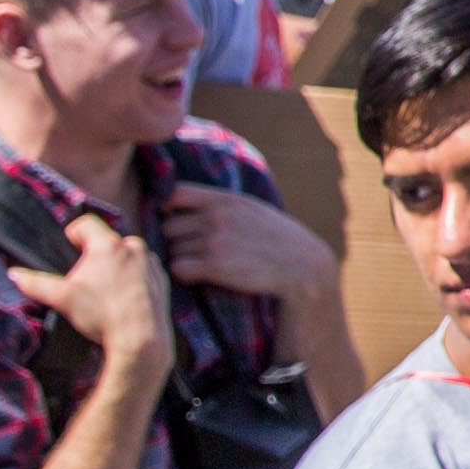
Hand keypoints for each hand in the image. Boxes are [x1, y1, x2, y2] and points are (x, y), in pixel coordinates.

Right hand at [9, 213, 178, 392]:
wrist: (140, 339)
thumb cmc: (102, 315)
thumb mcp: (62, 298)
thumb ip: (35, 284)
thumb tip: (13, 275)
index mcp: (109, 244)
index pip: (86, 223)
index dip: (73, 233)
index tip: (68, 247)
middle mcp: (134, 247)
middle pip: (106, 241)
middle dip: (93, 254)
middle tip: (83, 277)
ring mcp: (150, 263)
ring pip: (126, 255)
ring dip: (114, 266)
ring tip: (102, 291)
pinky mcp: (161, 279)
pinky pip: (142, 271)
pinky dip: (131, 278)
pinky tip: (121, 298)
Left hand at [163, 180, 339, 307]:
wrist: (301, 265)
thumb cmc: (277, 238)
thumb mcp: (253, 209)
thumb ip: (221, 204)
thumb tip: (184, 204)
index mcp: (226, 199)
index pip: (176, 193)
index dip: (168, 207)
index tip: (173, 218)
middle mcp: (216, 217)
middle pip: (169, 227)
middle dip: (178, 239)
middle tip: (195, 249)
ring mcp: (214, 241)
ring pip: (173, 249)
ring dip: (183, 258)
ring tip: (205, 263)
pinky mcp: (214, 266)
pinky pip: (178, 269)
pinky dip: (185, 274)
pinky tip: (202, 275)